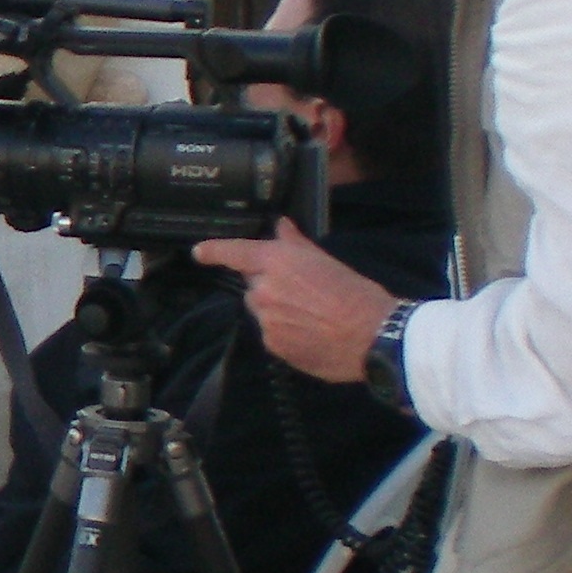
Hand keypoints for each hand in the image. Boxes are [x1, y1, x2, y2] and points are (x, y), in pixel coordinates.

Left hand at [192, 220, 398, 383]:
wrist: (372, 336)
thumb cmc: (355, 295)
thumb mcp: (326, 261)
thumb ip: (296, 244)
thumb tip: (282, 227)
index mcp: (277, 262)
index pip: (236, 253)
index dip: (215, 251)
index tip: (200, 252)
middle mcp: (264, 290)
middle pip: (253, 286)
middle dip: (270, 287)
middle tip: (301, 293)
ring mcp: (266, 320)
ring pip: (262, 312)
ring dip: (278, 312)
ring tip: (311, 316)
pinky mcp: (273, 345)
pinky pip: (271, 335)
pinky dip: (285, 333)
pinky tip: (310, 333)